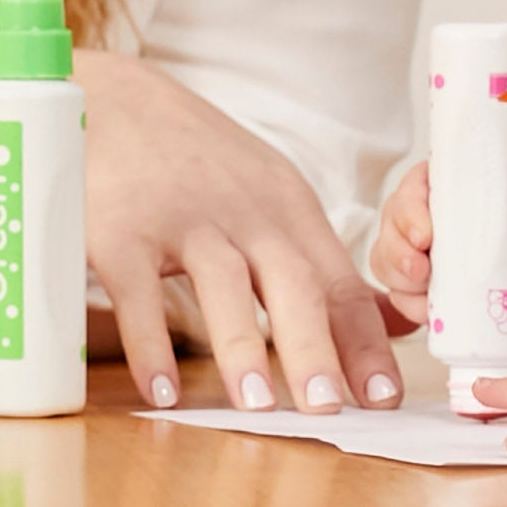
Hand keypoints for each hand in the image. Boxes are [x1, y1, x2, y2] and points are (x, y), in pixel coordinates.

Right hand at [77, 49, 395, 411]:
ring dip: (241, 348)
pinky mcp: (119, 232)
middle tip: (329, 408)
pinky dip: (150, 345)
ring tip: (256, 407)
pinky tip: (163, 392)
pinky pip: (139, 293)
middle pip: (292, 283)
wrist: (109, 98)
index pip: (339, 283)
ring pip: (222, 285)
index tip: (384, 399)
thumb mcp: (271, 197)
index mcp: (288, 211)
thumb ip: (322, 263)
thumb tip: (398, 323)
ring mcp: (181, 220)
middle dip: (314, 349)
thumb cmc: (195, 162)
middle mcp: (244, 213)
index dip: (364, 342)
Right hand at [371, 165, 506, 328]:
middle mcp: (426, 213)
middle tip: (422, 272)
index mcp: (451, 185)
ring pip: (387, 260)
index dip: (411, 208)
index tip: (426, 235)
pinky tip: (427, 315)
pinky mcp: (419, 282)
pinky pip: (399, 293)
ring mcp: (417, 248)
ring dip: (399, 280)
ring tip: (426, 298)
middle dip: (398, 251)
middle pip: (392, 224)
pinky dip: (409, 305)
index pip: (415, 185)